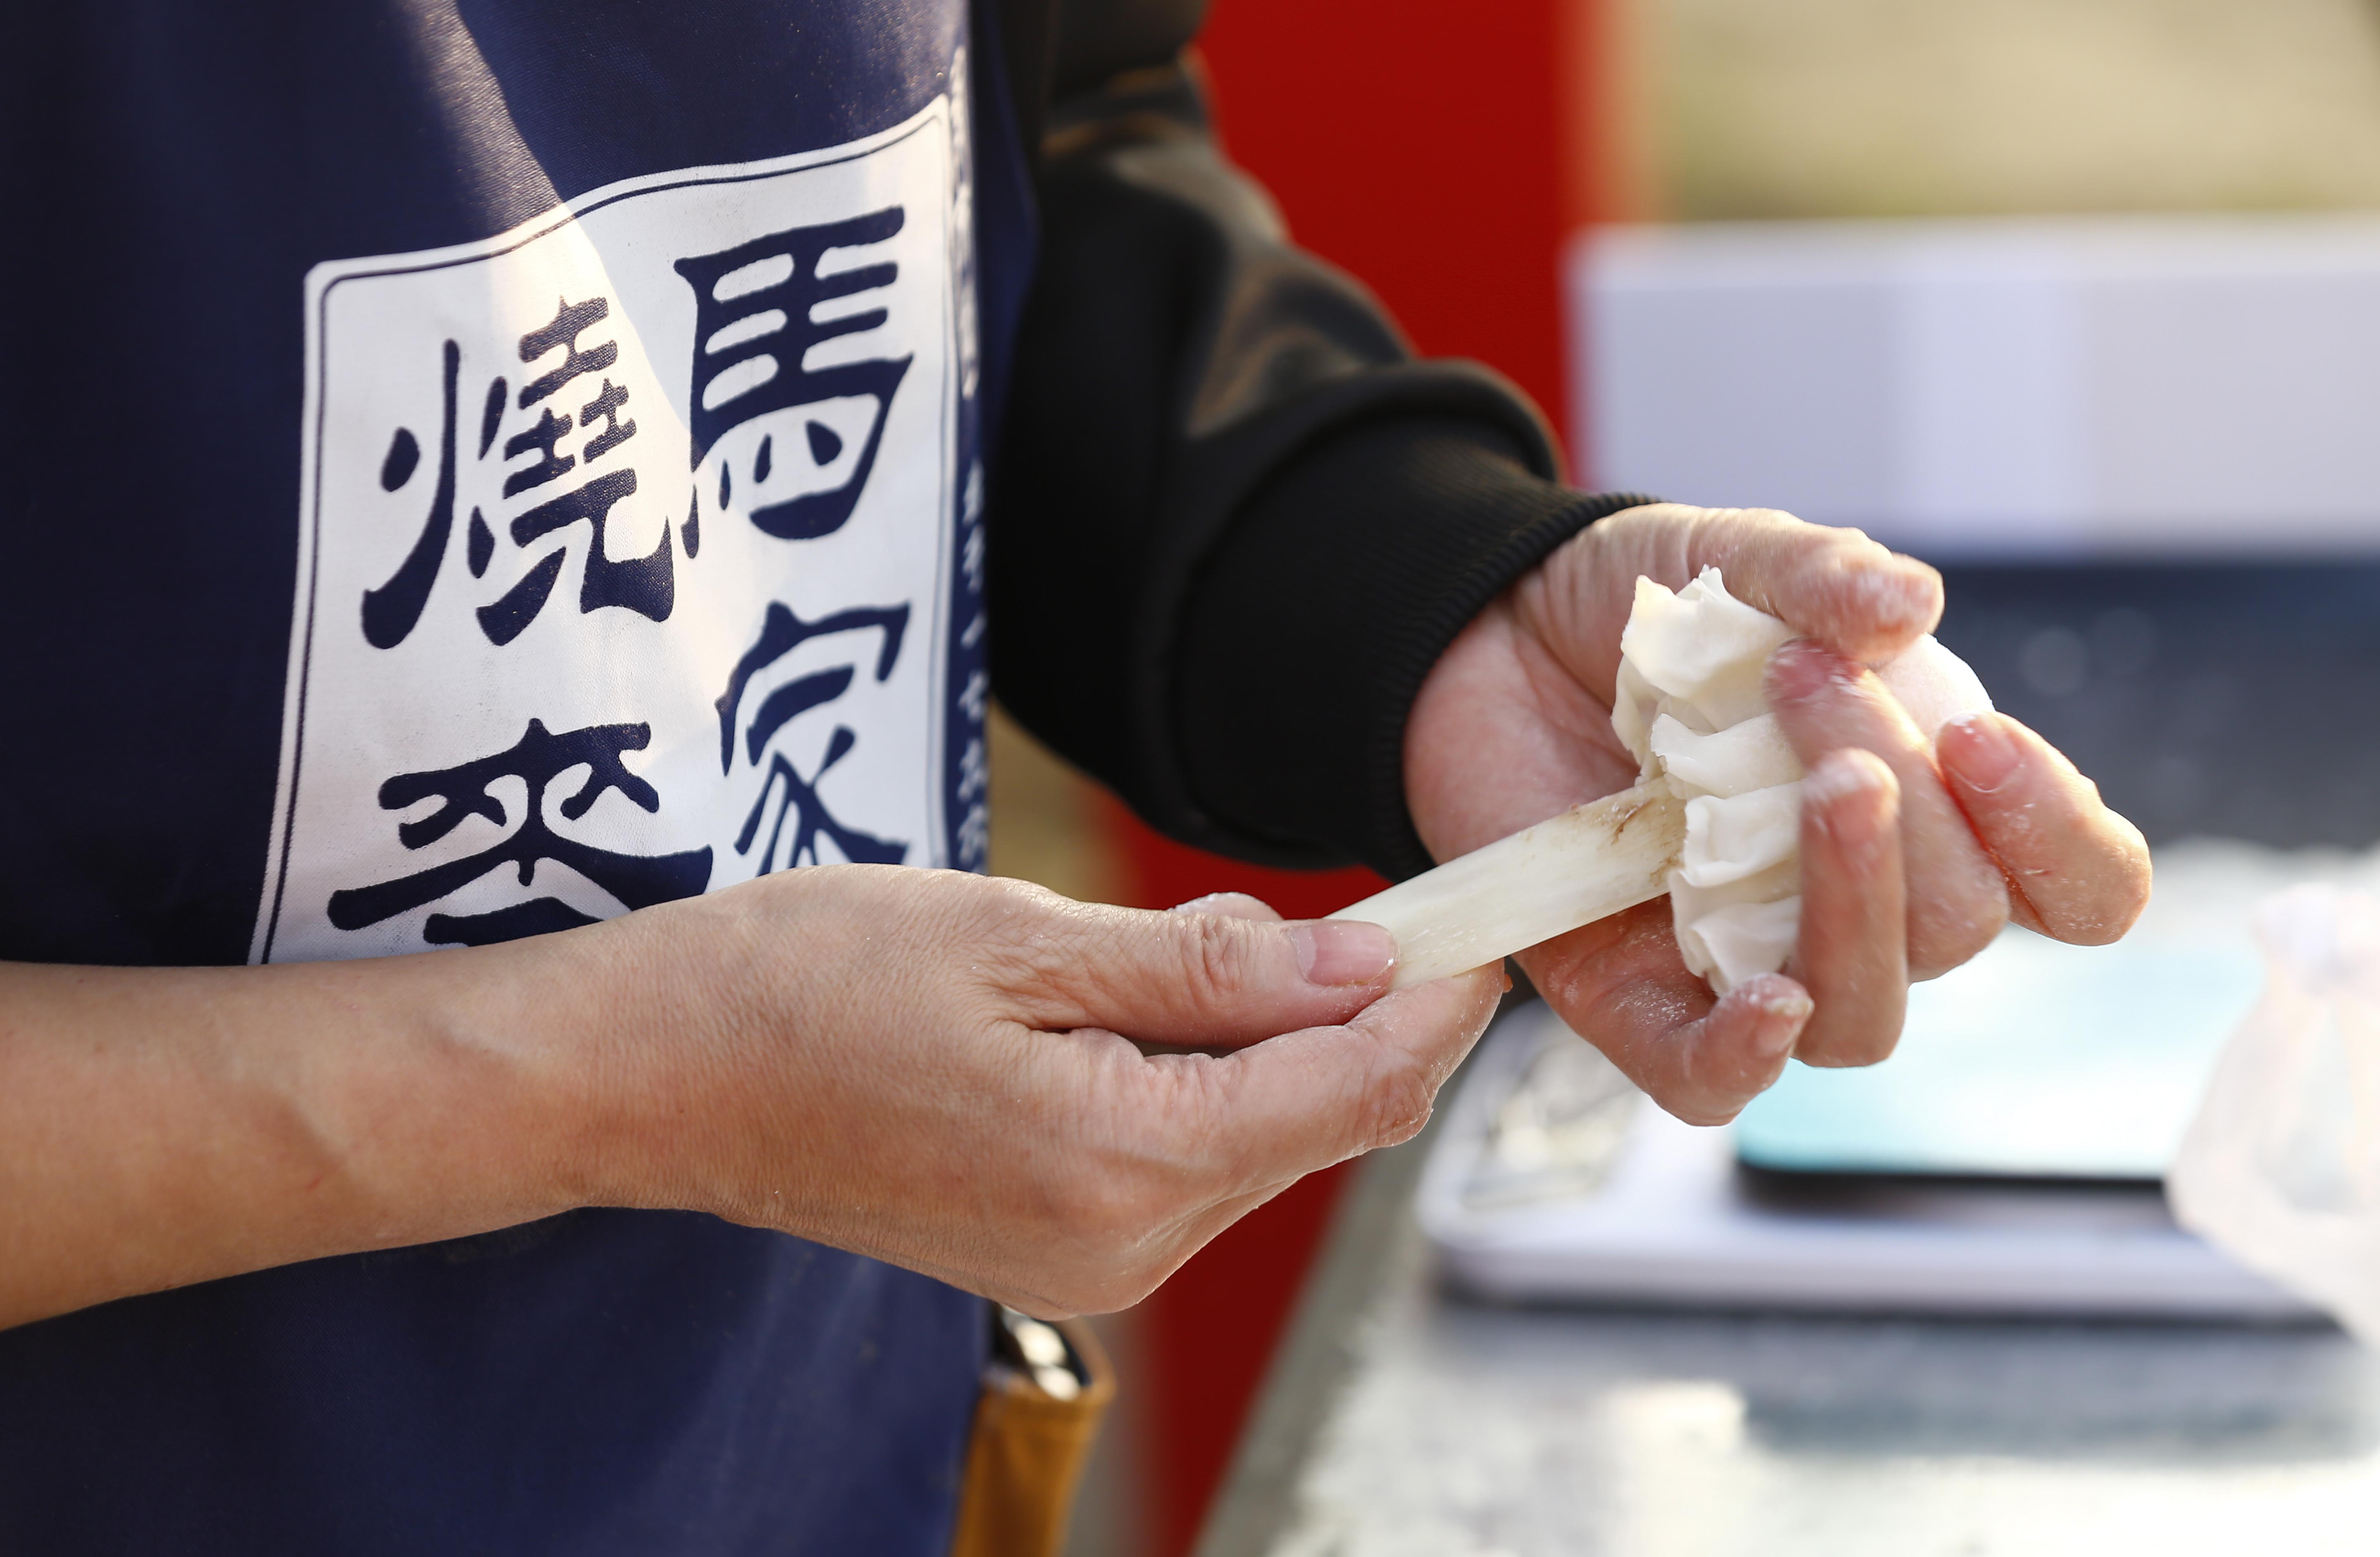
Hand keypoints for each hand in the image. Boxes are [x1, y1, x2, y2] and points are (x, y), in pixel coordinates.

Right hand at [0, 867, 1498, 1327]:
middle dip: (1380, 1020)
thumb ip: (1201, 964)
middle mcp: (1121, 1243)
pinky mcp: (1057, 1254)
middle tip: (1409, 909)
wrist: (659, 1074)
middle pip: (1322, 1128)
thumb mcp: (1014, 933)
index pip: (1349, 1087)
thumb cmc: (807, 981)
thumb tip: (1356, 959)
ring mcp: (1089, 1264)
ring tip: (1286, 946)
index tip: (1479, 919)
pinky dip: (1227, 1087)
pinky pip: (1195, 1166)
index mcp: (1118, 1159)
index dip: (1433, 1002)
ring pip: (1265, 1148)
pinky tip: (1191, 1011)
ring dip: (1299, 1051)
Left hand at [1400, 503, 2150, 1124]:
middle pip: (1956, 929)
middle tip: (1806, 682)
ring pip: (1859, 1015)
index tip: (1981, 738)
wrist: (1482, 632)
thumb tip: (1910, 606)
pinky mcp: (1629, 998)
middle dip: (1910, 810)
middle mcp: (1853, 905)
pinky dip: (1747, 1054)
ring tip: (1815, 787)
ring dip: (1856, 905)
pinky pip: (1711, 1083)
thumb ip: (1819, 573)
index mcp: (1924, 810)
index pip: (2073, 886)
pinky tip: (1768, 1000)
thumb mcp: (1730, 558)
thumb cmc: (1634, 609)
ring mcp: (1744, 962)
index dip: (2060, 836)